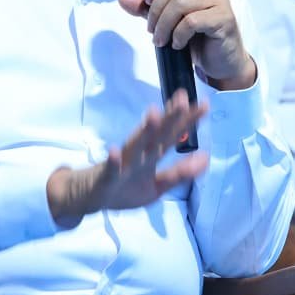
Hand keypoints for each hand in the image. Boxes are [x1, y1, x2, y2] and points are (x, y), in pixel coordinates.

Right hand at [47, 90, 210, 227]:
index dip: (188, 121)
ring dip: (144, 131)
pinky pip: (111, 169)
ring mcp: (123, 164)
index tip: (204, 104)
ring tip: (154, 114)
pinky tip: (115, 151)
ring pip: (135, 146)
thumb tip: (206, 158)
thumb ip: (180, 173)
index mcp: (152, 155)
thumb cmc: (125, 188)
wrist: (88, 197)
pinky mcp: (107, 177)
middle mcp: (139, 154)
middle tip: (183, 97)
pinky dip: (114, 160)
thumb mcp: (157, 185)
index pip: (172, 135)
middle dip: (170, 117)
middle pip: (158, 135)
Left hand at [118, 0, 255, 90]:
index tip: (148, 4)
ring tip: (162, 40)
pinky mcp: (224, 18)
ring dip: (164, 26)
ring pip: (180, 3)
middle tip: (152, 31)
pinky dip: (179, 35)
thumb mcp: (167, 20)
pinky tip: (178, 44)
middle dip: (155, 12)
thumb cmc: (196, 38)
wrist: (220, 62)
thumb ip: (147, 8)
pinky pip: (192, 21)